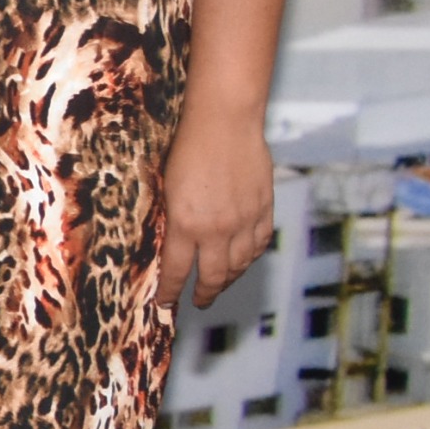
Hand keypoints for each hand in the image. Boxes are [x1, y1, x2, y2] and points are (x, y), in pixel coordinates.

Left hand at [160, 103, 276, 306]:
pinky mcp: (264, 208)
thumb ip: (171, 220)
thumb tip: (170, 246)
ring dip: (229, 278)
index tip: (165, 305)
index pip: (178, 272)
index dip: (171, 292)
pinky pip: (259, 243)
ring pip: (240, 264)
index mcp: (186, 226)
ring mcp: (244, 221)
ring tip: (220, 284)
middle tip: (199, 301)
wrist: (224, 123)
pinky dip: (250, 257)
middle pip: (214, 275)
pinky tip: (243, 260)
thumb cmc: (186, 149)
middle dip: (205, 293)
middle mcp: (217, 229)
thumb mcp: (165, 189)